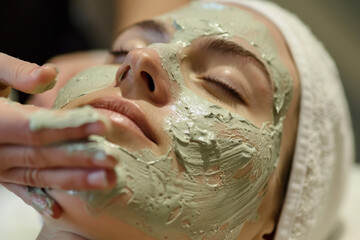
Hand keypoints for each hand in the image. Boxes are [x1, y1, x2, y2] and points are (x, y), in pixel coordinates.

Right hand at [0, 53, 115, 217]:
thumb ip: (17, 72)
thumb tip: (49, 74)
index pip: (38, 128)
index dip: (71, 128)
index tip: (103, 125)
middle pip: (43, 156)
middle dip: (80, 158)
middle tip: (112, 160)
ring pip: (38, 176)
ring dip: (73, 180)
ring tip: (105, 180)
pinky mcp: (0, 174)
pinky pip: (20, 189)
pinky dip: (38, 200)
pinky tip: (59, 211)